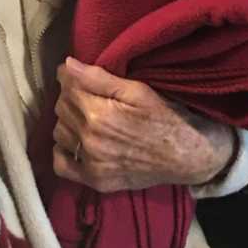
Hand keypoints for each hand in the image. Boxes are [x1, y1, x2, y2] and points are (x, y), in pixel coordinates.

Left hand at [52, 57, 234, 192]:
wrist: (188, 156)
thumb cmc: (167, 116)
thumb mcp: (138, 90)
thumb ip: (98, 78)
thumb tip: (66, 66)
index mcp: (99, 114)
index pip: (67, 87)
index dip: (71, 76)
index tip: (79, 74)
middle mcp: (90, 141)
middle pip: (61, 109)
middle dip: (71, 97)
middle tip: (90, 95)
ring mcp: (91, 164)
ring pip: (59, 132)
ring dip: (69, 122)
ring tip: (87, 117)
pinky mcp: (95, 181)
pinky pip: (61, 165)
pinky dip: (64, 151)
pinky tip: (78, 142)